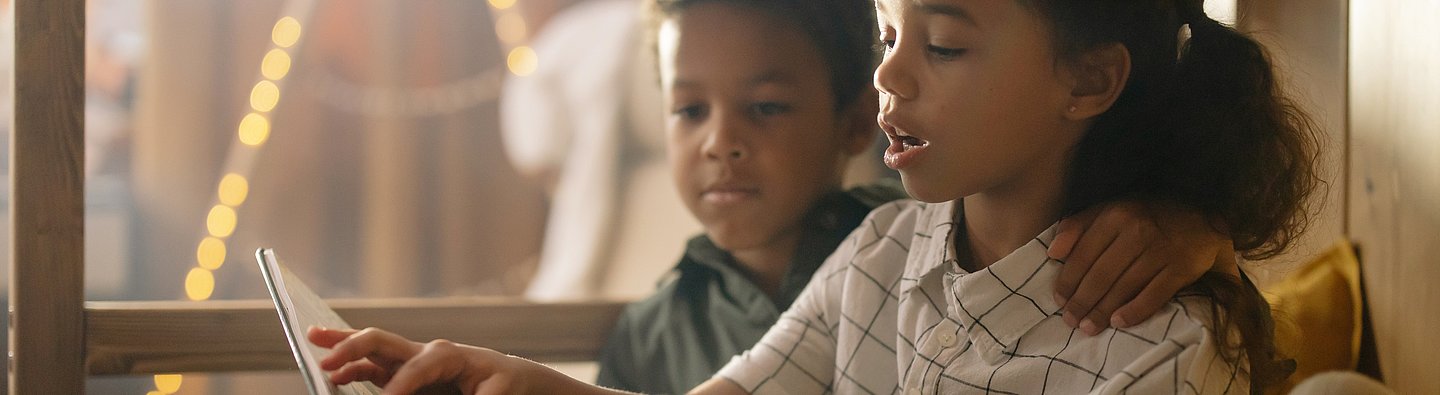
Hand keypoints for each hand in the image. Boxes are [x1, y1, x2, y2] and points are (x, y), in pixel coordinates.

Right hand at [308, 327, 586, 394]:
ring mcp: (412, 361)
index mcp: (447, 354)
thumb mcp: (496, 394)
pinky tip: (335, 376)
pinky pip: (374, 368)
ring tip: (312, 344)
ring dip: (342, 348)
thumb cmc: (506, 386)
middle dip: (351, 346)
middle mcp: (424, 353)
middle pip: (381, 341)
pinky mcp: (407, 374)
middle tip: (324, 359)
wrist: (512, 380)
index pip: (415, 367)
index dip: (400, 387)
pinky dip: (353, 369)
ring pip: (370, 350)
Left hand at [1047, 201, 1237, 335]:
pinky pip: (1154, 296)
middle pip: (1101, 275)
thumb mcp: (1111, 210)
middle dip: (1082, 301)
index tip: (1058, 300)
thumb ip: (1078, 226)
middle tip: (1070, 320)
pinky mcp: (1181, 269)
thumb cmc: (1146, 217)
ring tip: (1088, 327)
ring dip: (1102, 312)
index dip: (1068, 280)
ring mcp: (1161, 251)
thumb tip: (1053, 252)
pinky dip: (1135, 312)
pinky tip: (1118, 323)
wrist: (1200, 220)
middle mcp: (1137, 231)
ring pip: (1124, 288)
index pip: (1083, 254)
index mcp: (1116, 215)